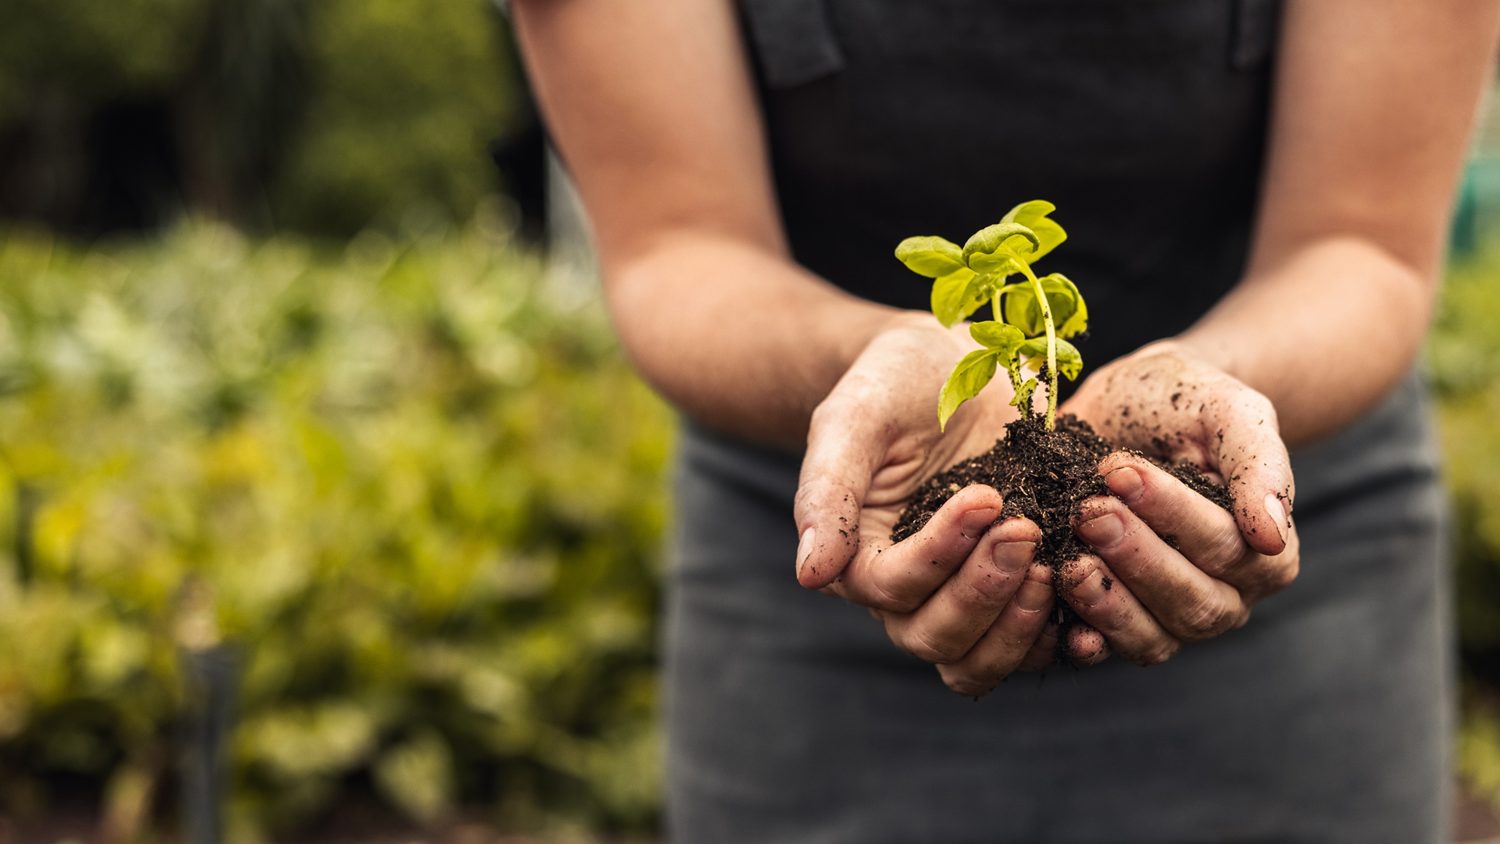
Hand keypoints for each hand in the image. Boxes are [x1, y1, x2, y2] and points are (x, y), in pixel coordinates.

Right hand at [793, 315, 1058, 694]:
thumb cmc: (892, 383)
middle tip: (1024, 529)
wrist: (953, 364)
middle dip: (983, 592)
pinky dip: (1062, 633)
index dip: (940, 554)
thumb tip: (810, 575)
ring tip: (1055, 564)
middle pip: (936, 638)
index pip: (892, 587)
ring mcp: (965, 598)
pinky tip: (1089, 592)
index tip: (986, 496)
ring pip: (981, 660)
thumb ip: (827, 491)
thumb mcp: (852, 419)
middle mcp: (908, 593)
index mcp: (859, 557)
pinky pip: (1036, 645)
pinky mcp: (1018, 591)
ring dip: (1019, 626)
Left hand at [1057, 341, 1299, 664]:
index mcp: (1265, 552)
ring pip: (1150, 636)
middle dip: (1136, 557)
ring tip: (1067, 562)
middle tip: (1088, 512)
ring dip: (1107, 602)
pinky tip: (1050, 607)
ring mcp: (1168, 617)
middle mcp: (1225, 596)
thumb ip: (1258, 464)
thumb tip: (1271, 536)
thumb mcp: (1229, 410)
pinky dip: (1079, 636)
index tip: (1121, 472)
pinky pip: (1104, 648)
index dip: (1172, 513)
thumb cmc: (1186, 403)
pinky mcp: (1116, 623)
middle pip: (1192, 602)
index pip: (1226, 546)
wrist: (1128, 405)